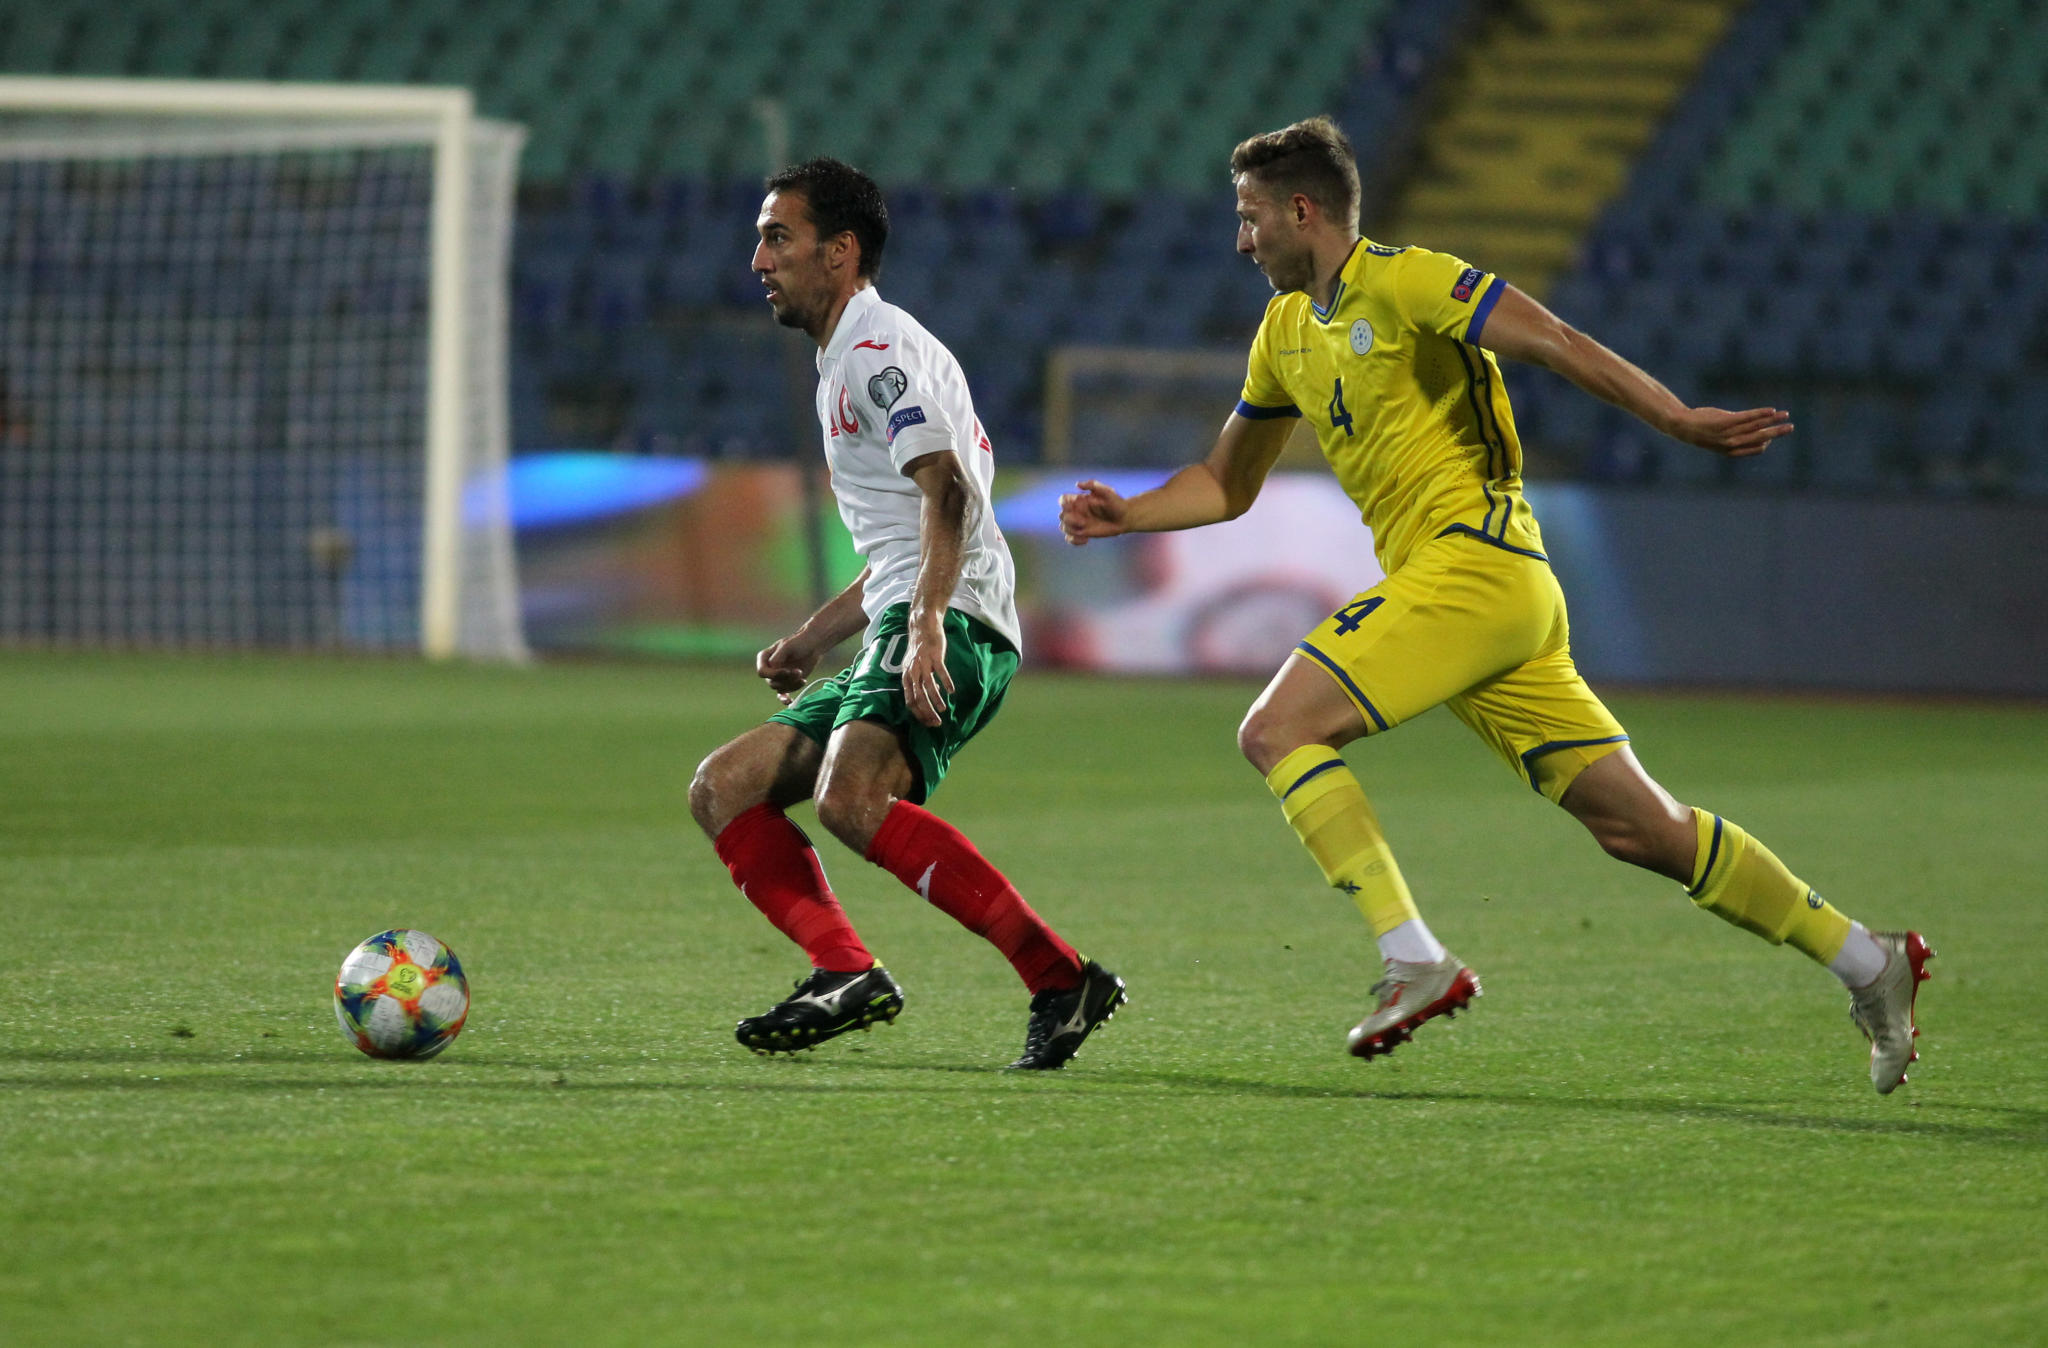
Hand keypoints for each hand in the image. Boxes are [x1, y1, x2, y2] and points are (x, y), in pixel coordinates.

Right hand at [756, 632, 822, 705]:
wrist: (813, 646)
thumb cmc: (799, 642)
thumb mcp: (787, 646)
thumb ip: (777, 658)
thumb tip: (774, 670)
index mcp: (764, 658)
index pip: (762, 672)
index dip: (774, 674)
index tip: (787, 671)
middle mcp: (769, 668)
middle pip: (772, 682)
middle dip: (786, 679)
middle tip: (799, 671)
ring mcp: (778, 677)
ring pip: (780, 689)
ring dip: (792, 684)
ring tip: (801, 675)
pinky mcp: (787, 683)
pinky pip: (782, 694)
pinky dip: (785, 699)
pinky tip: (790, 702)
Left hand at [900, 619, 953, 728]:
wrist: (922, 627)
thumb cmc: (919, 650)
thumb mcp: (914, 667)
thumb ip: (920, 682)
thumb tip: (932, 695)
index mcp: (906, 677)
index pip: (910, 701)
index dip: (919, 714)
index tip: (929, 723)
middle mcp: (912, 671)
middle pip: (918, 697)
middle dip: (927, 712)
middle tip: (937, 722)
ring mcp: (923, 663)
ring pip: (928, 686)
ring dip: (936, 700)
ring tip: (944, 709)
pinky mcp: (934, 655)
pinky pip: (940, 671)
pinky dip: (946, 682)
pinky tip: (952, 691)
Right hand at [1058, 479, 1128, 545]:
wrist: (1125, 517)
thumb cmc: (1116, 502)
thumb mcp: (1107, 491)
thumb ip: (1093, 485)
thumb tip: (1077, 484)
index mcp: (1080, 500)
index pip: (1063, 500)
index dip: (1064, 504)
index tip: (1072, 507)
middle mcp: (1077, 511)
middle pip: (1061, 515)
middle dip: (1070, 520)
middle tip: (1084, 522)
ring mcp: (1079, 523)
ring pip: (1063, 527)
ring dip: (1071, 530)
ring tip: (1085, 532)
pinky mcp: (1083, 533)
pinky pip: (1069, 538)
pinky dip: (1074, 540)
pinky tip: (1086, 540)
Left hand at [1665, 406, 1792, 457]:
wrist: (1683, 426)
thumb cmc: (1702, 431)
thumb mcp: (1718, 439)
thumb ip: (1736, 436)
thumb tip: (1753, 430)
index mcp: (1730, 451)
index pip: (1756, 448)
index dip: (1766, 442)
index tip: (1772, 436)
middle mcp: (1731, 444)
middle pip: (1761, 438)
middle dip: (1777, 433)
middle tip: (1791, 427)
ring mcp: (1728, 433)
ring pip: (1757, 426)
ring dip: (1773, 420)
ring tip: (1785, 415)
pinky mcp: (1725, 421)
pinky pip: (1748, 417)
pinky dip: (1761, 413)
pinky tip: (1771, 410)